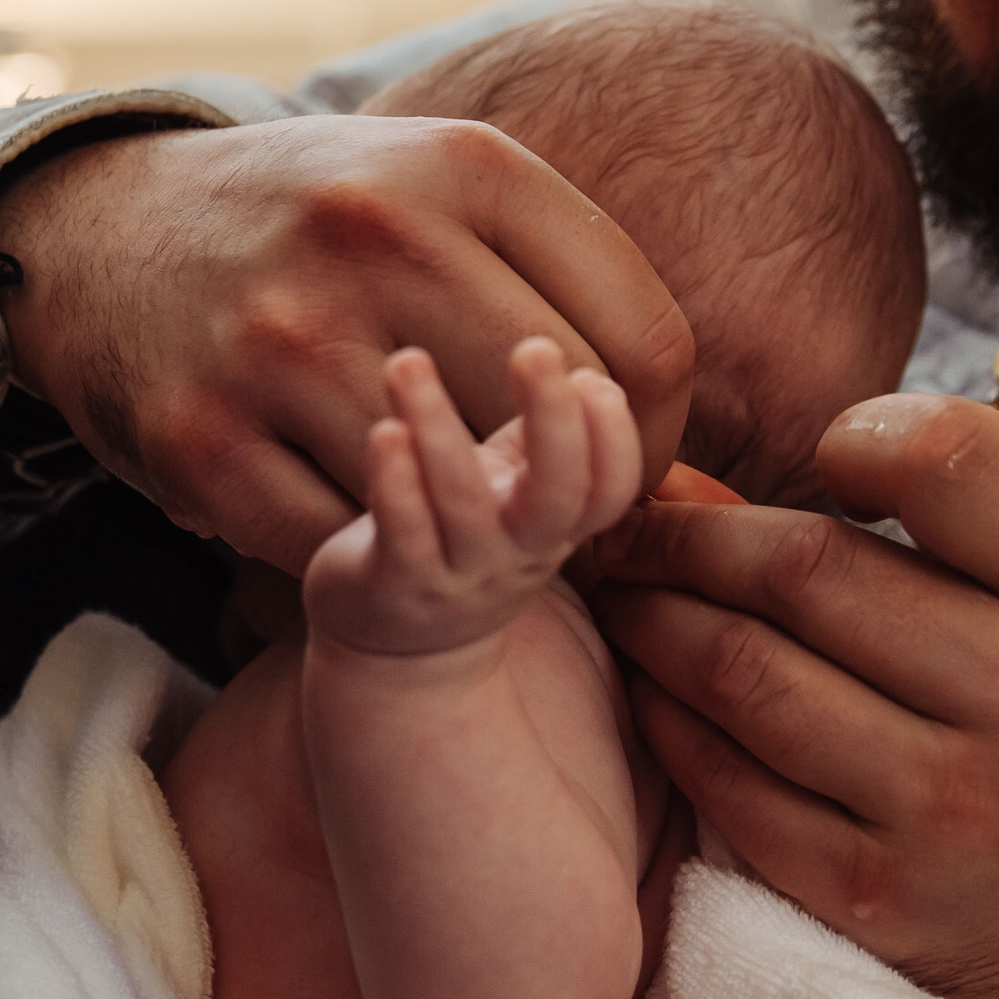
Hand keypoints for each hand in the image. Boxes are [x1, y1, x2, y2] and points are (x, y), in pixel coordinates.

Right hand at [0, 115, 694, 574]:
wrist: (102, 233)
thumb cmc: (317, 223)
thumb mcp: (440, 189)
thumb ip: (561, 276)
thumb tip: (683, 447)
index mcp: (462, 169)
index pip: (642, 345)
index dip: (657, 438)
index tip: (624, 464)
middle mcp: (373, 239)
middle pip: (558, 430)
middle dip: (570, 491)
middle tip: (545, 507)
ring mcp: (280, 343)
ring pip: (454, 497)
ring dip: (467, 530)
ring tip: (453, 514)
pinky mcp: (201, 439)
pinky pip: (343, 545)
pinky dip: (365, 548)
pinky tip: (359, 516)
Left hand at [304, 339, 640, 655]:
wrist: (395, 649)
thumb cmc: (457, 541)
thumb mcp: (514, 494)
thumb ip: (542, 436)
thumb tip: (589, 372)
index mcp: (553, 527)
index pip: (608, 491)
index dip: (614, 440)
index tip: (592, 378)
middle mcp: (515, 556)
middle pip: (557, 497)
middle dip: (553, 423)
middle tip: (536, 349)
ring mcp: (455, 578)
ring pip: (461, 506)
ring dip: (438, 429)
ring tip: (408, 362)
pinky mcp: (391, 588)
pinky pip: (400, 536)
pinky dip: (394, 484)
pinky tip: (384, 431)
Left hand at [591, 394, 998, 998]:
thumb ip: (920, 525)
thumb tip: (690, 476)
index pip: (949, 457)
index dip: (854, 435)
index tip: (813, 455)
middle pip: (806, 567)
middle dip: (688, 534)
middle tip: (630, 525)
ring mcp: (953, 809)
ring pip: (745, 671)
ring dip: (651, 620)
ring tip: (621, 594)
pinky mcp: (872, 895)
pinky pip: (726, 779)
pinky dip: (664, 719)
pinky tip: (646, 688)